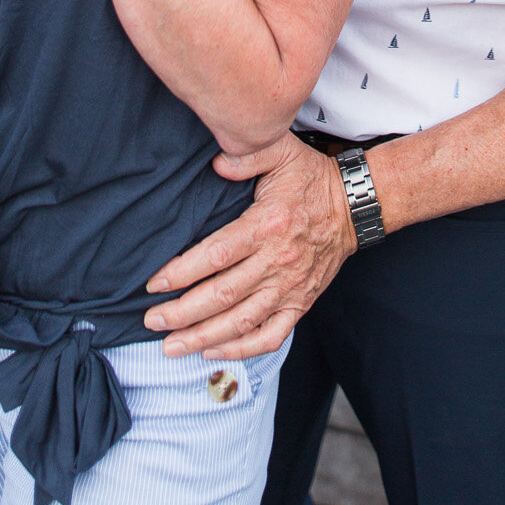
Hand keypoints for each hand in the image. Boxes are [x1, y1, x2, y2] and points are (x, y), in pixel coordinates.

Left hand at [143, 133, 354, 358]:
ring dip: (203, 338)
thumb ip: (247, 156)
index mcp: (267, 225)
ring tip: (170, 346)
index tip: (154, 283)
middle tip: (150, 320)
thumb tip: (215, 163)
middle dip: (181, 313)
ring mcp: (290, 288)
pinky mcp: (300, 304)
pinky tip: (214, 352)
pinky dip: (241, 349)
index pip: (216, 255)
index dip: (182, 272)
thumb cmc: (312, 179)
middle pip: (222, 296)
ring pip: (241, 322)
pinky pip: (270, 336)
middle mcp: (277, 262)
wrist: (354, 207)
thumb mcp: (282, 152)